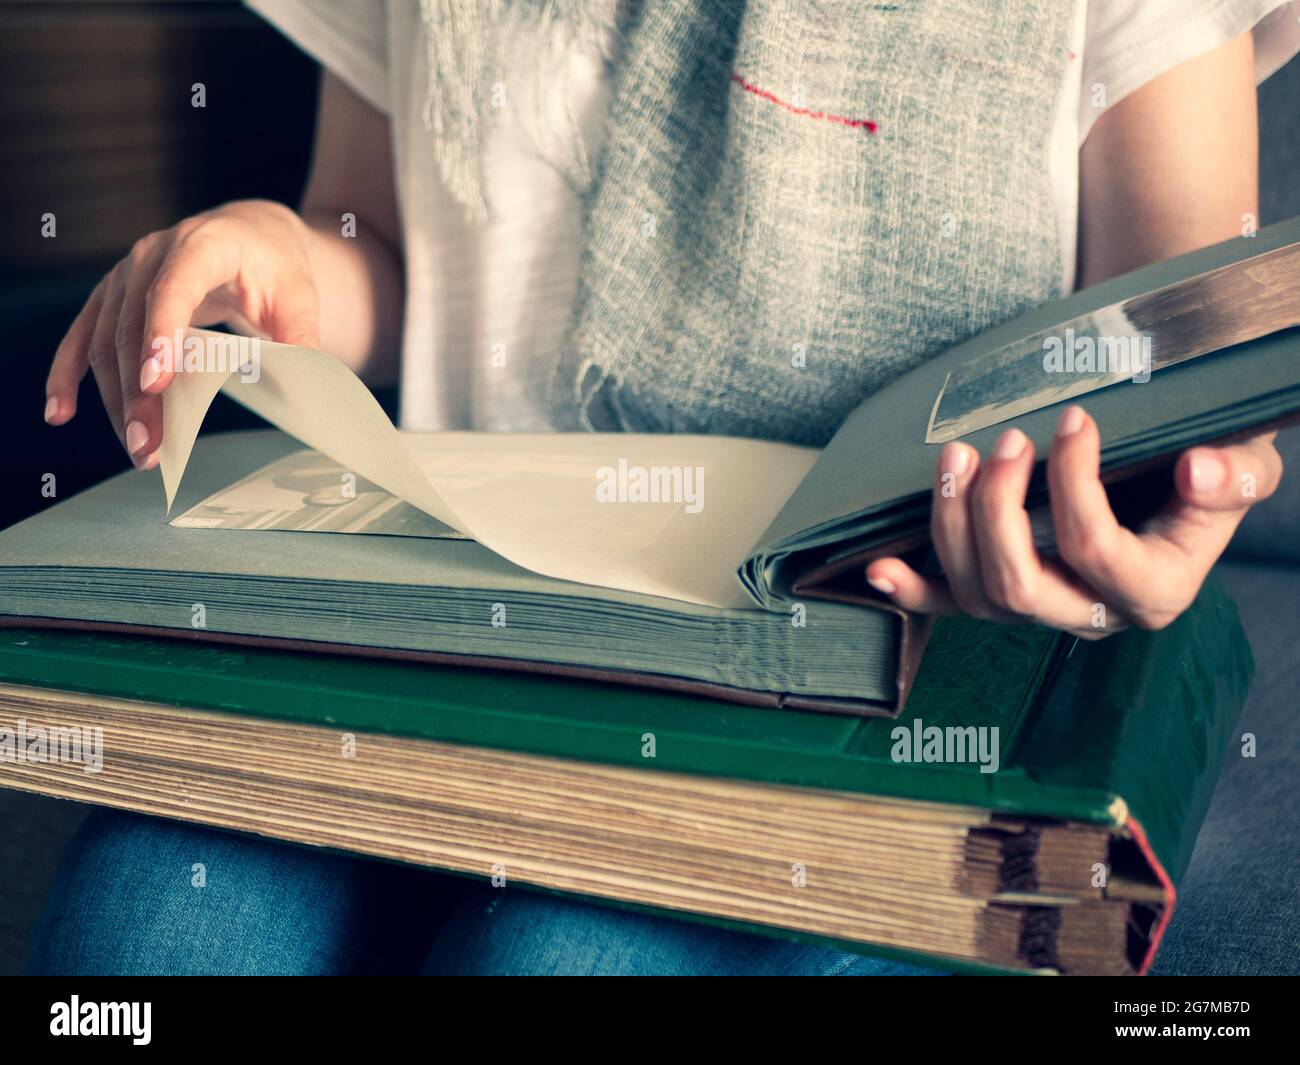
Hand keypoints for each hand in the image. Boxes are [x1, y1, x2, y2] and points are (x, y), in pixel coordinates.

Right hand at [44, 200, 320, 468]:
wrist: (251, 236)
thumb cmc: (276, 266)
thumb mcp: (300, 296)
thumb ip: (302, 337)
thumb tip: (305, 384)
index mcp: (204, 244)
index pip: (175, 287)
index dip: (162, 332)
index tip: (158, 381)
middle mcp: (154, 254)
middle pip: (134, 327)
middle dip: (139, 393)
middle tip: (149, 445)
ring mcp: (127, 274)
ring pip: (108, 341)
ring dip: (115, 399)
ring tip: (138, 450)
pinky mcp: (113, 296)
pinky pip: (84, 336)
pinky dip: (68, 374)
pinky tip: (61, 411)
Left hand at [865, 406, 1282, 638]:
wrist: (1183, 480)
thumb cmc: (1211, 469)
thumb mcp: (1245, 464)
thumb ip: (1236, 474)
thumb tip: (1198, 469)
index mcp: (1154, 591)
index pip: (1095, 549)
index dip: (1074, 483)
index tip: (1071, 419)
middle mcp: (1091, 613)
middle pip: (1019, 585)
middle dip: (998, 510)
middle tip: (1003, 441)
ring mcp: (1040, 609)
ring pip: (977, 592)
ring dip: (953, 523)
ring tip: (954, 455)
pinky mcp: (1002, 595)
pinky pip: (947, 607)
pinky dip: (910, 590)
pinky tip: (878, 566)